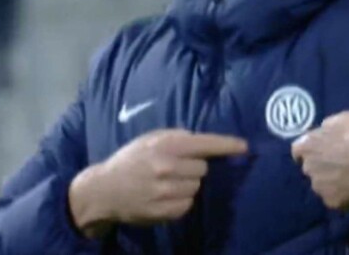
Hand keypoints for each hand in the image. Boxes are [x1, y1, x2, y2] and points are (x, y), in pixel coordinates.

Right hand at [69, 129, 246, 236]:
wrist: (104, 190)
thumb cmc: (130, 159)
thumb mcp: (150, 139)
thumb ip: (176, 137)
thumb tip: (202, 142)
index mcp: (166, 145)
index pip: (205, 144)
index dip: (227, 145)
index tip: (244, 147)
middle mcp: (168, 167)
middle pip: (203, 168)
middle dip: (194, 166)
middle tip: (175, 167)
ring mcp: (166, 192)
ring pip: (196, 186)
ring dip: (187, 183)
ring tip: (167, 182)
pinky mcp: (165, 211)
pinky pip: (188, 204)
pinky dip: (181, 200)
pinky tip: (164, 195)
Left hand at [291, 111, 348, 210]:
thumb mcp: (341, 119)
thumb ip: (325, 128)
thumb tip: (322, 132)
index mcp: (307, 146)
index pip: (298, 151)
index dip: (309, 151)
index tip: (319, 151)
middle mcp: (308, 168)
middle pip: (310, 168)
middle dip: (320, 166)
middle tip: (338, 163)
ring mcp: (320, 187)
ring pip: (321, 185)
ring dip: (330, 181)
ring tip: (348, 178)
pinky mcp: (333, 203)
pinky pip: (334, 198)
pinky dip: (342, 195)